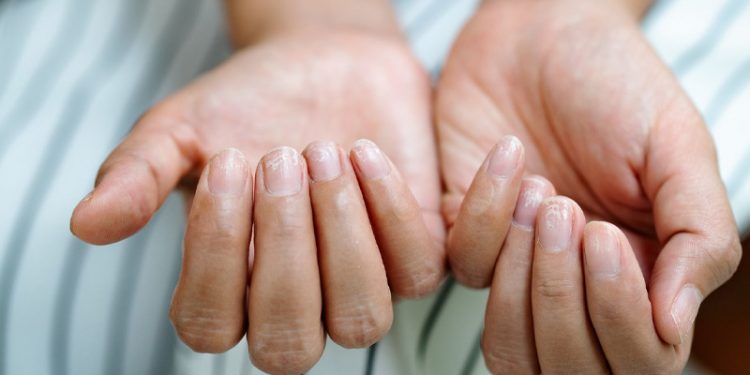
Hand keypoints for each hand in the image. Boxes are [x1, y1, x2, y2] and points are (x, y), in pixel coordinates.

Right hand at [70, 30, 444, 373]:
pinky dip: (389, 209)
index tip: (227, 163)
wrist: (323, 64)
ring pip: (361, 320)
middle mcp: (297, 304)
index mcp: (229, 290)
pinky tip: (363, 151)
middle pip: (288, 342)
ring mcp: (359, 286)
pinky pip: (417, 271)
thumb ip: (137, 177)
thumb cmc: (248, 105)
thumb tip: (86, 225)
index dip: (215, 255)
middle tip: (278, 157)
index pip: (210, 326)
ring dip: (340, 235)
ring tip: (322, 151)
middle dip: (284, 248)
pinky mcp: (414, 254)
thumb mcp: (181, 131)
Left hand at [437, 0, 740, 371]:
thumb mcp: (678, 149)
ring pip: (508, 340)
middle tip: (571, 213)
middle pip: (567, 366)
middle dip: (564, 298)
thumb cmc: (617, 85)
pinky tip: (508, 157)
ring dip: (524, 273)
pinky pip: (464, 266)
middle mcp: (578, 285)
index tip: (604, 235)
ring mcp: (518, 266)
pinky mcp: (462, 234)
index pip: (637, 359)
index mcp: (643, 275)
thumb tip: (675, 324)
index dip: (619, 317)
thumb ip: (698, 236)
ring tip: (543, 190)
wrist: (542, 33)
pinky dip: (484, 214)